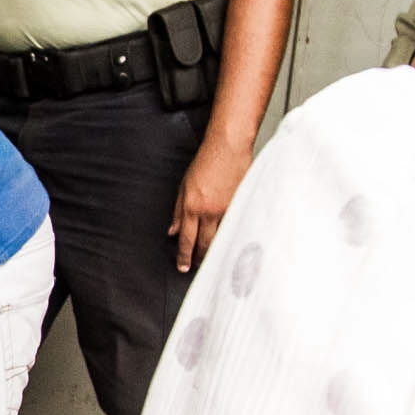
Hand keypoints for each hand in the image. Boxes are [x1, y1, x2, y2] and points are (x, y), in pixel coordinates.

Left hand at [171, 134, 252, 271]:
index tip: (183, 267)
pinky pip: (235, 227)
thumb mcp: (184, 186)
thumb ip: (178, 211)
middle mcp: (209, 211)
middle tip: (198, 266)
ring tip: (212, 257)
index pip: (186, 239)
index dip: (184, 256)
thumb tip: (173, 231)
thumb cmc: (207, 161)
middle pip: (205, 244)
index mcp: (192, 206)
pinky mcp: (241, 205)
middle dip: (201, 258)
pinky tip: (229, 241)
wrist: (228, 147)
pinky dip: (231, 236)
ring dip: (215, 250)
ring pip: (221, 239)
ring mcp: (227, 209)